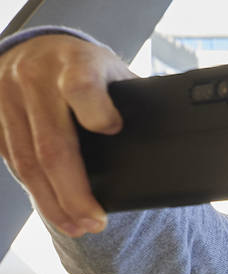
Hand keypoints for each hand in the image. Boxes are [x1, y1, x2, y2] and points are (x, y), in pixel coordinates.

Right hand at [0, 33, 134, 236]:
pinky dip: (35, 190)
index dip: (96, 111)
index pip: (81, 87)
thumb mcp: (113, 72)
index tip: (113, 129)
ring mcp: (7, 97)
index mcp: (75, 63)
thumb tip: (166, 147)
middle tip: (96, 222)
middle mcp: (35, 78)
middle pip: (52, 144)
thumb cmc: (87, 68)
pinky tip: (54, 209)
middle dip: (74, 191)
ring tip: (78, 226)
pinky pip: (12, 161)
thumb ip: (130, 102)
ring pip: (27, 161)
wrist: (38, 47)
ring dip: (52, 201)